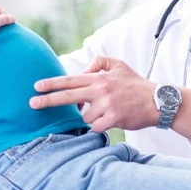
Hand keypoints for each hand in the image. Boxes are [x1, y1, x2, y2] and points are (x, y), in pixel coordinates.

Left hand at [31, 56, 158, 131]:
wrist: (158, 101)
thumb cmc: (136, 84)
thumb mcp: (119, 65)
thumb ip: (98, 63)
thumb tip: (83, 71)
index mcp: (100, 77)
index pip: (71, 79)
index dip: (52, 83)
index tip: (36, 86)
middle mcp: (101, 90)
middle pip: (68, 96)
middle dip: (48, 100)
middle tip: (32, 103)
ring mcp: (107, 105)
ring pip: (85, 116)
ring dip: (91, 116)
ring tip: (107, 110)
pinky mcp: (114, 119)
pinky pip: (96, 126)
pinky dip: (99, 125)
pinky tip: (111, 119)